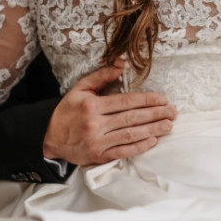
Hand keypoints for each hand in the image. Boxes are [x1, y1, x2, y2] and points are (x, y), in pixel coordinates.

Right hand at [43, 62, 175, 165]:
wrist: (48, 137)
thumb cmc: (67, 111)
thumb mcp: (80, 89)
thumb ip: (101, 76)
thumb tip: (121, 63)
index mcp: (92, 105)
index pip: (126, 101)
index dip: (147, 100)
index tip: (163, 99)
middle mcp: (96, 124)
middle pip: (132, 118)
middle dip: (155, 114)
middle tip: (172, 112)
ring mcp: (98, 142)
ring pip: (130, 135)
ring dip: (152, 130)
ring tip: (168, 125)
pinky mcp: (99, 156)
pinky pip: (123, 152)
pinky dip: (139, 147)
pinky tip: (153, 141)